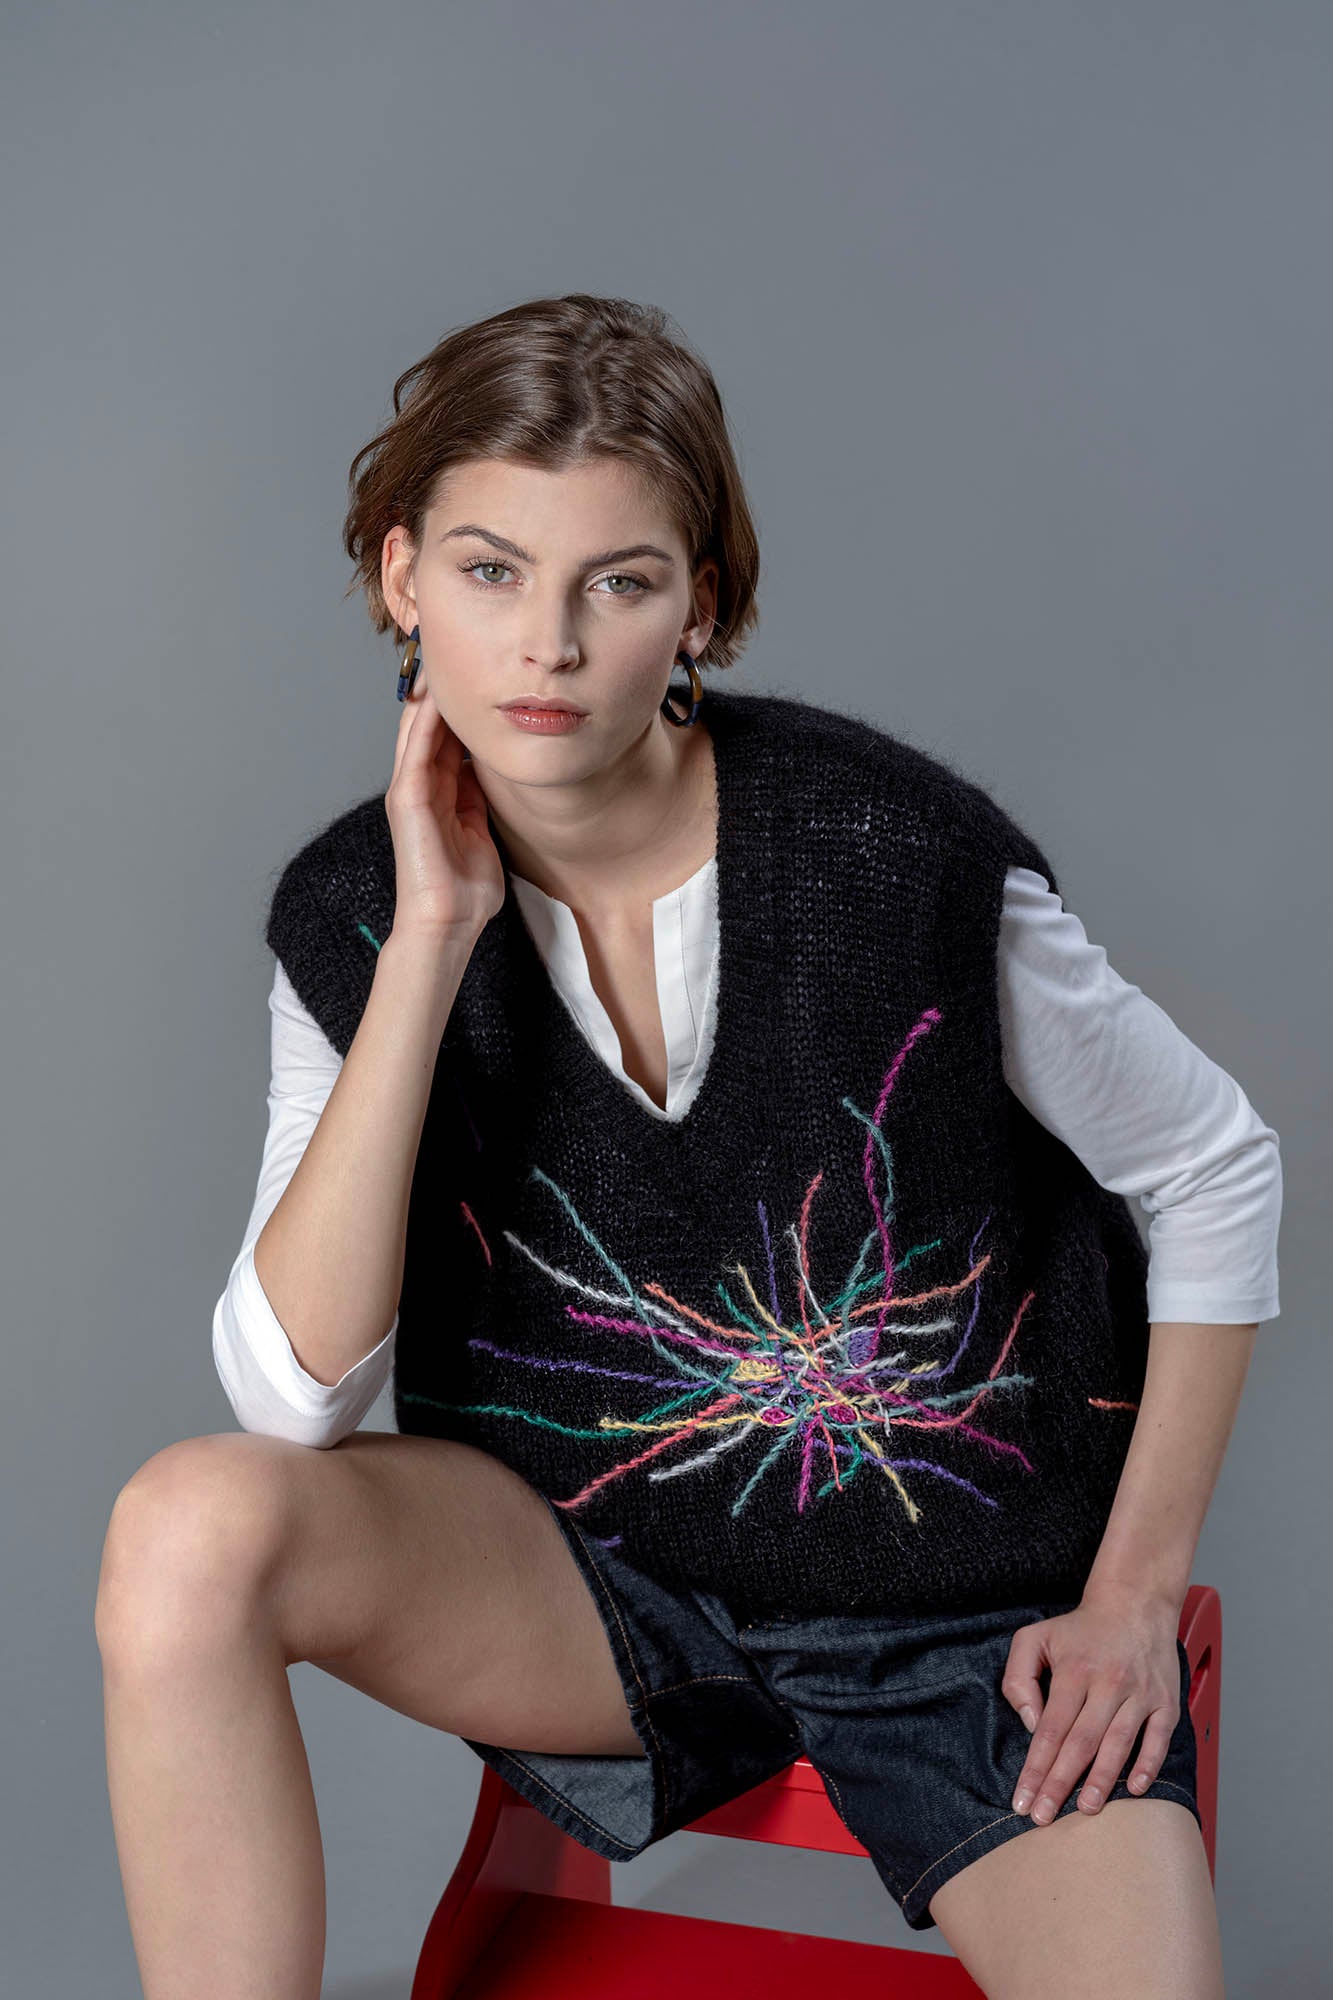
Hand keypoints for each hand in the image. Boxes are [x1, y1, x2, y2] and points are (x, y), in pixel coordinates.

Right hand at [385, 671, 505, 941]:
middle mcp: (420, 786)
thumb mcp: (480, 829)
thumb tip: (487, 769)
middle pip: (427, 724)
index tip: (475, 671)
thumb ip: (478, 799)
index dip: (458, 704)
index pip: (444, 736)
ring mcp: (410, 791)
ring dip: (428, 694)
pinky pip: (416, 750)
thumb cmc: (465, 889)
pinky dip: (425, 721)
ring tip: (440, 656)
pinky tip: (437, 695)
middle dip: (439, 689)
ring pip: (417, 729)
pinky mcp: (407, 800)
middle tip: (452, 648)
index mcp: (438, 793)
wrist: (448, 924)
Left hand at [1000, 1581, 1183, 1823]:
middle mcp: (1108, 1683)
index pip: (1050, 1729)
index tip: (1022, 1799)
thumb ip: (1019, 1678)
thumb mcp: (1034, 1638)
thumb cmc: (1080, 1629)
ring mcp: (1140, 1693)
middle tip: (1044, 1817)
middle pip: (1081, 1743)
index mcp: (1074, 1671)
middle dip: (1060, 1783)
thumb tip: (1029, 1723)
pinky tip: (1135, 1789)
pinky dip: (1148, 1765)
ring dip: (1102, 1781)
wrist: (1134, 1604)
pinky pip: (1158, 1739)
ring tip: (1085, 1810)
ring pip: (1118, 1744)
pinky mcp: (1165, 1701)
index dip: (1035, 1768)